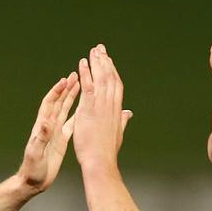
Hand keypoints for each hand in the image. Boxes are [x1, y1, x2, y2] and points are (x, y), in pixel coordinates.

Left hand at [17, 72, 79, 192]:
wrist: (33, 182)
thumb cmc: (32, 169)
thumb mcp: (36, 153)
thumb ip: (41, 137)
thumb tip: (46, 122)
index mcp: (42, 127)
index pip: (49, 104)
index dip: (56, 92)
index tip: (64, 80)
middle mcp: (49, 127)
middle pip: (58, 103)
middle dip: (66, 89)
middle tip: (75, 76)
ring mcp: (55, 133)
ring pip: (65, 111)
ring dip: (72, 98)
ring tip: (80, 85)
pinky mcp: (61, 141)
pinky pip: (71, 124)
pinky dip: (77, 115)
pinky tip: (85, 109)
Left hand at [73, 44, 132, 169]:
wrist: (100, 162)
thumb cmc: (106, 152)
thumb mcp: (117, 133)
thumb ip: (122, 120)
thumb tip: (129, 113)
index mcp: (116, 111)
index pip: (116, 86)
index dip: (113, 71)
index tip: (109, 60)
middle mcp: (110, 105)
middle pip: (109, 78)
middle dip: (105, 62)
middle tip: (100, 48)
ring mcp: (100, 107)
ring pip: (100, 79)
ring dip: (97, 63)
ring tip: (93, 50)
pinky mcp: (89, 110)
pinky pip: (88, 87)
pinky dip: (86, 74)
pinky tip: (82, 63)